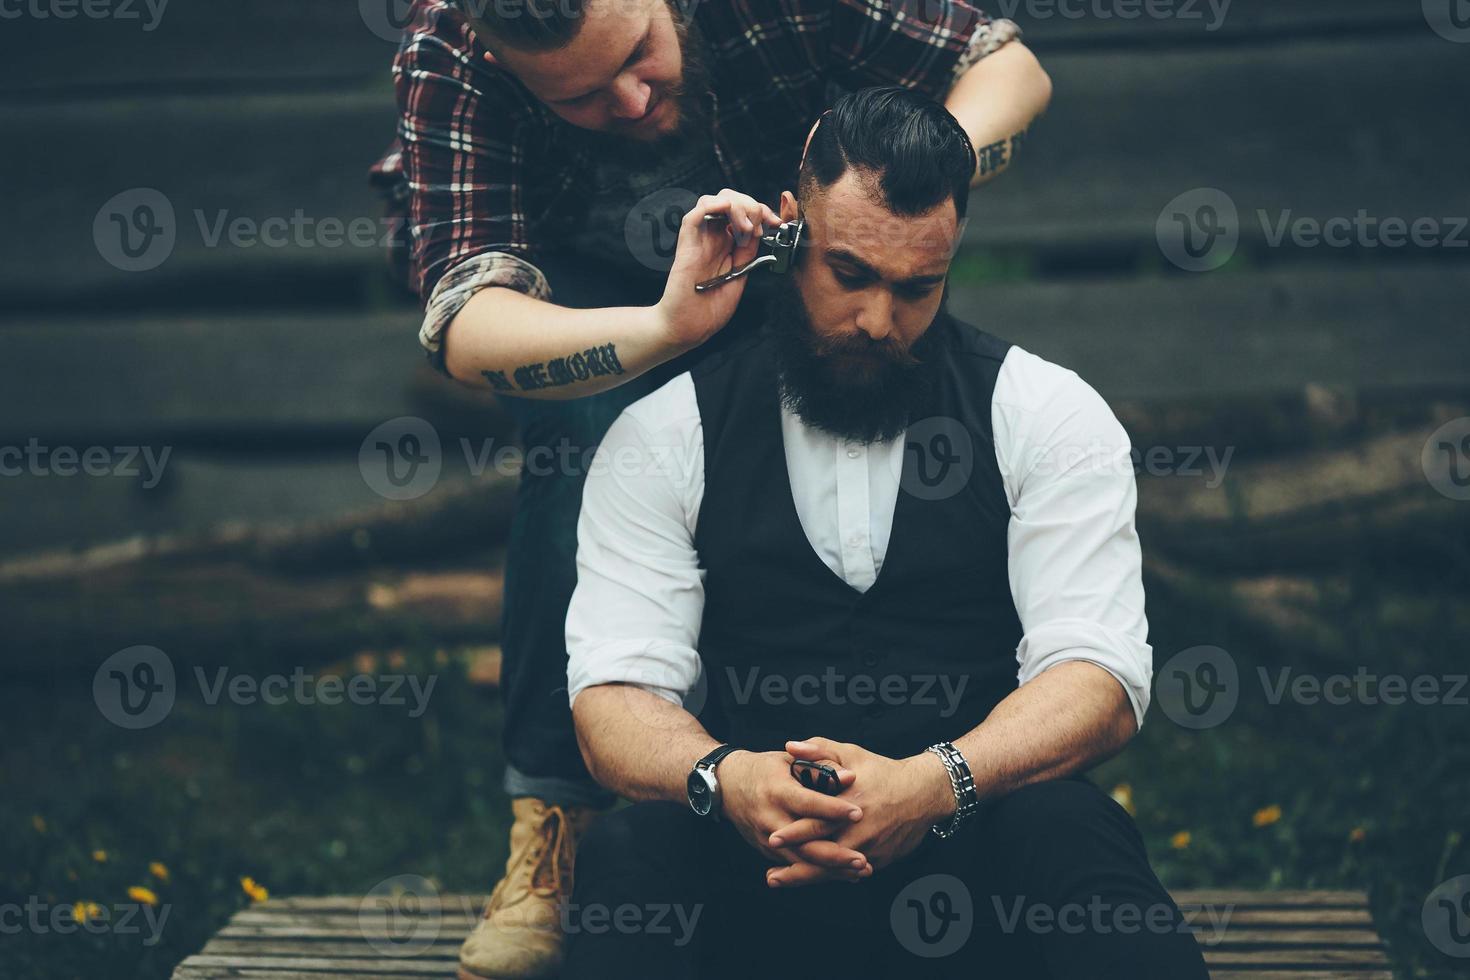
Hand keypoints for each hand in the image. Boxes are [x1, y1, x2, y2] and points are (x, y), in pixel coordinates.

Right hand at [653, 189, 780, 349]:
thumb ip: (747, 253)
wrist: (687, 327)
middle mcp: (712, 238)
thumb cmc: (709, 309)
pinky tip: (726, 211)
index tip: (776, 222)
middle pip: (729, 200)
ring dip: (735, 207)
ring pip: (713, 201)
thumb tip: (760, 229)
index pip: (742, 212)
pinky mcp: (686, 246)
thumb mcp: (739, 276)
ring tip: (746, 228)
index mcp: (726, 244)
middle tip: (761, 227)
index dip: (762, 211)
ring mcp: (698, 240)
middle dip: (751, 206)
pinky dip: (711, 206)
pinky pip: (693, 216)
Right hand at [717, 749, 873, 885]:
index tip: (858, 813)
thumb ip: (819, 766)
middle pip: (804, 843)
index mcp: (776, 790)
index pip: (807, 803)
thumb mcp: (789, 760)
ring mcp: (766, 838)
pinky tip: (843, 874)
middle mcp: (770, 818)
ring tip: (860, 871)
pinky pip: (794, 865)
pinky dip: (819, 871)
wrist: (727, 786)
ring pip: (800, 860)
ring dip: (831, 870)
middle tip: (863, 859)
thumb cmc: (765, 769)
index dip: (832, 809)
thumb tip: (850, 776)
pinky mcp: (766, 851)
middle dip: (835, 855)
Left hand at [764, 737, 955, 886]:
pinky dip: (830, 876)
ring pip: (834, 870)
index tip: (772, 839)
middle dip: (795, 868)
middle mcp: (860, 830)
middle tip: (770, 876)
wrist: (924, 793)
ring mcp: (870, 848)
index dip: (794, 834)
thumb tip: (790, 746)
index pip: (818, 822)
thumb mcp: (851, 754)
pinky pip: (849, 873)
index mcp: (849, 803)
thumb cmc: (882, 771)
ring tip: (781, 880)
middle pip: (823, 855)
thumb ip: (819, 751)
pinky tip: (810, 878)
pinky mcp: (878, 860)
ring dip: (807, 878)